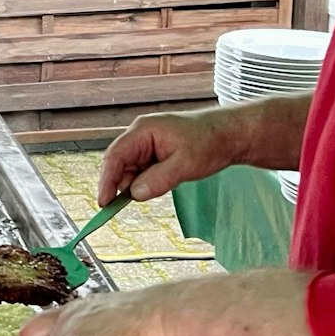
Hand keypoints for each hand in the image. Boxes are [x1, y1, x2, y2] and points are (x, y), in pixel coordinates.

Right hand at [97, 110, 240, 204]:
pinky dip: (147, 182)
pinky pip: (142, 172)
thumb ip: (158, 180)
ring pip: (130, 170)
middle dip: (121, 185)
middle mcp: (140, 136)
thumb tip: (134, 194)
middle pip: (119, 164)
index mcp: (143, 131)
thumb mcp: (185, 164)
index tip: (104, 202)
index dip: (106, 180)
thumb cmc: (209, 142)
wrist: (230, 135)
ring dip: (138, 184)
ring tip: (166, 182)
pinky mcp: (154, 154)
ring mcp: (147, 145)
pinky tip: (165, 181)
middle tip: (127, 204)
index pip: (115, 156)